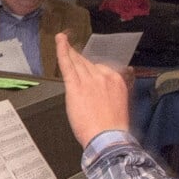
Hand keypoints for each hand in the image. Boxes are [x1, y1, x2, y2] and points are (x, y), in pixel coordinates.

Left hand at [55, 33, 133, 147]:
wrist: (109, 137)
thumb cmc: (112, 128)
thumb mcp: (119, 106)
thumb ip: (111, 95)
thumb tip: (104, 95)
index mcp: (115, 81)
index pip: (100, 69)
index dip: (90, 70)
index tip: (85, 68)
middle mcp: (103, 76)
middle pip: (87, 63)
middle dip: (77, 57)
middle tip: (70, 48)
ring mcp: (89, 80)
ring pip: (76, 62)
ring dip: (69, 50)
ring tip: (62, 40)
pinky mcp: (76, 86)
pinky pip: (67, 65)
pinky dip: (62, 51)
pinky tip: (59, 42)